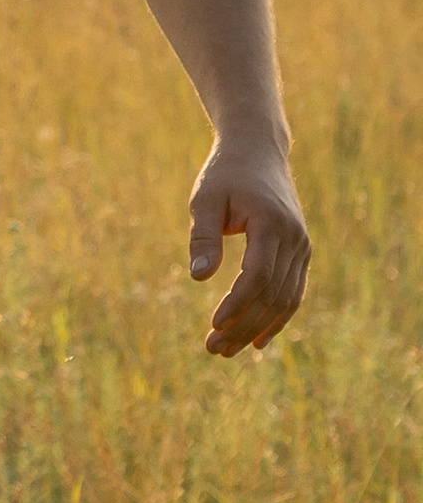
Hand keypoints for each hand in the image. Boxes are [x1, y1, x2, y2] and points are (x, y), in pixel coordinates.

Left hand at [188, 131, 311, 356]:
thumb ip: (203, 237)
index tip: (213, 325)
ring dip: (256, 328)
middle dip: (242, 325)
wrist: (257, 153)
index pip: (258, 276)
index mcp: (271, 223)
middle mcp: (294, 238)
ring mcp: (302, 246)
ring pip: (285, 300)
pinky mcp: (301, 253)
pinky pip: (293, 293)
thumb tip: (198, 277)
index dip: (237, 304)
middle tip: (212, 348)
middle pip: (272, 295)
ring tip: (226, 349)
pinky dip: (276, 319)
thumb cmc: (225, 175)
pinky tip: (256, 341)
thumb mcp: (205, 199)